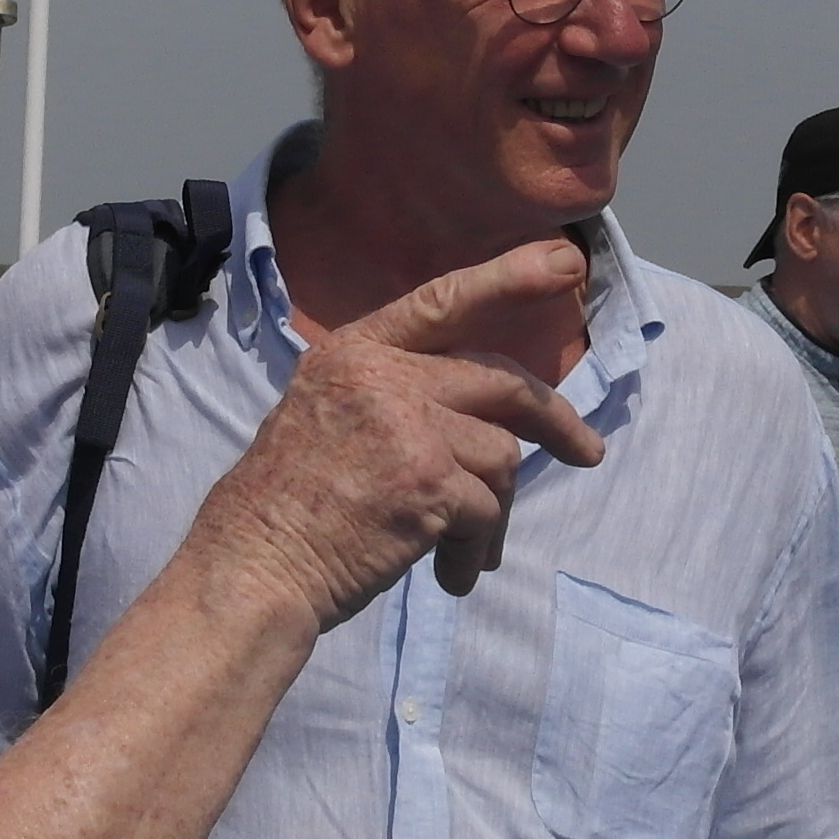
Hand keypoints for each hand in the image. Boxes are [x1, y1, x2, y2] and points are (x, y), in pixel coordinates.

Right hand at [189, 240, 606, 627]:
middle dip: (554, 420)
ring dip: (491, 513)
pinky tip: (448, 575)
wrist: (252, 568)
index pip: (442, 302)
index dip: (508, 277)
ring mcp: (408, 427)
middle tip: (585, 451)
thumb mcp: (321, 418)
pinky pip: (486, 512)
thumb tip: (477, 418)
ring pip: (500, 458)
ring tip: (463, 551)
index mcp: (353, 354)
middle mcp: (382, 378)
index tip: (565, 264)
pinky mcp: (428, 483)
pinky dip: (473, 549)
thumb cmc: (282, 510)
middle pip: (501, 384)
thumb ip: (391, 397)